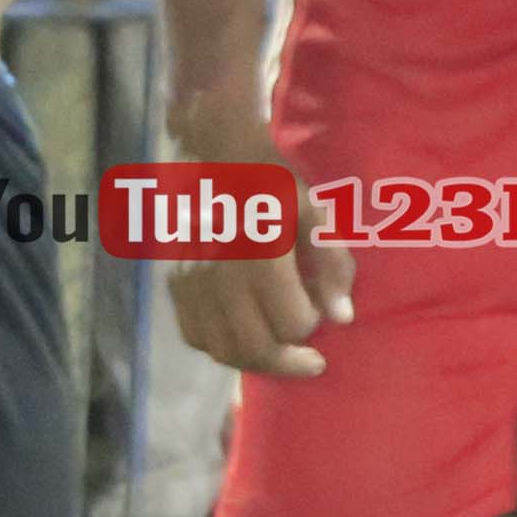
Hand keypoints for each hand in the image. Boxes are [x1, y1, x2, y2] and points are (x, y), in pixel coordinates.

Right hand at [158, 86, 353, 380]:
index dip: (313, 324)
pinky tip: (242, 336)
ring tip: (278, 352)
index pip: (292, 323)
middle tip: (310, 359)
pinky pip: (195, 337)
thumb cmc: (273, 182)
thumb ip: (332, 264)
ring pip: (223, 350)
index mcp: (261, 252)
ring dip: (256, 360)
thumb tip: (342, 317)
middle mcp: (221, 273)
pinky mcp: (173, 284)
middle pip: (255, 347)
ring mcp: (192, 282)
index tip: (320, 311)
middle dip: (288, 360)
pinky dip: (221, 347)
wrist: (216, 156)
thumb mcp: (314, 210)